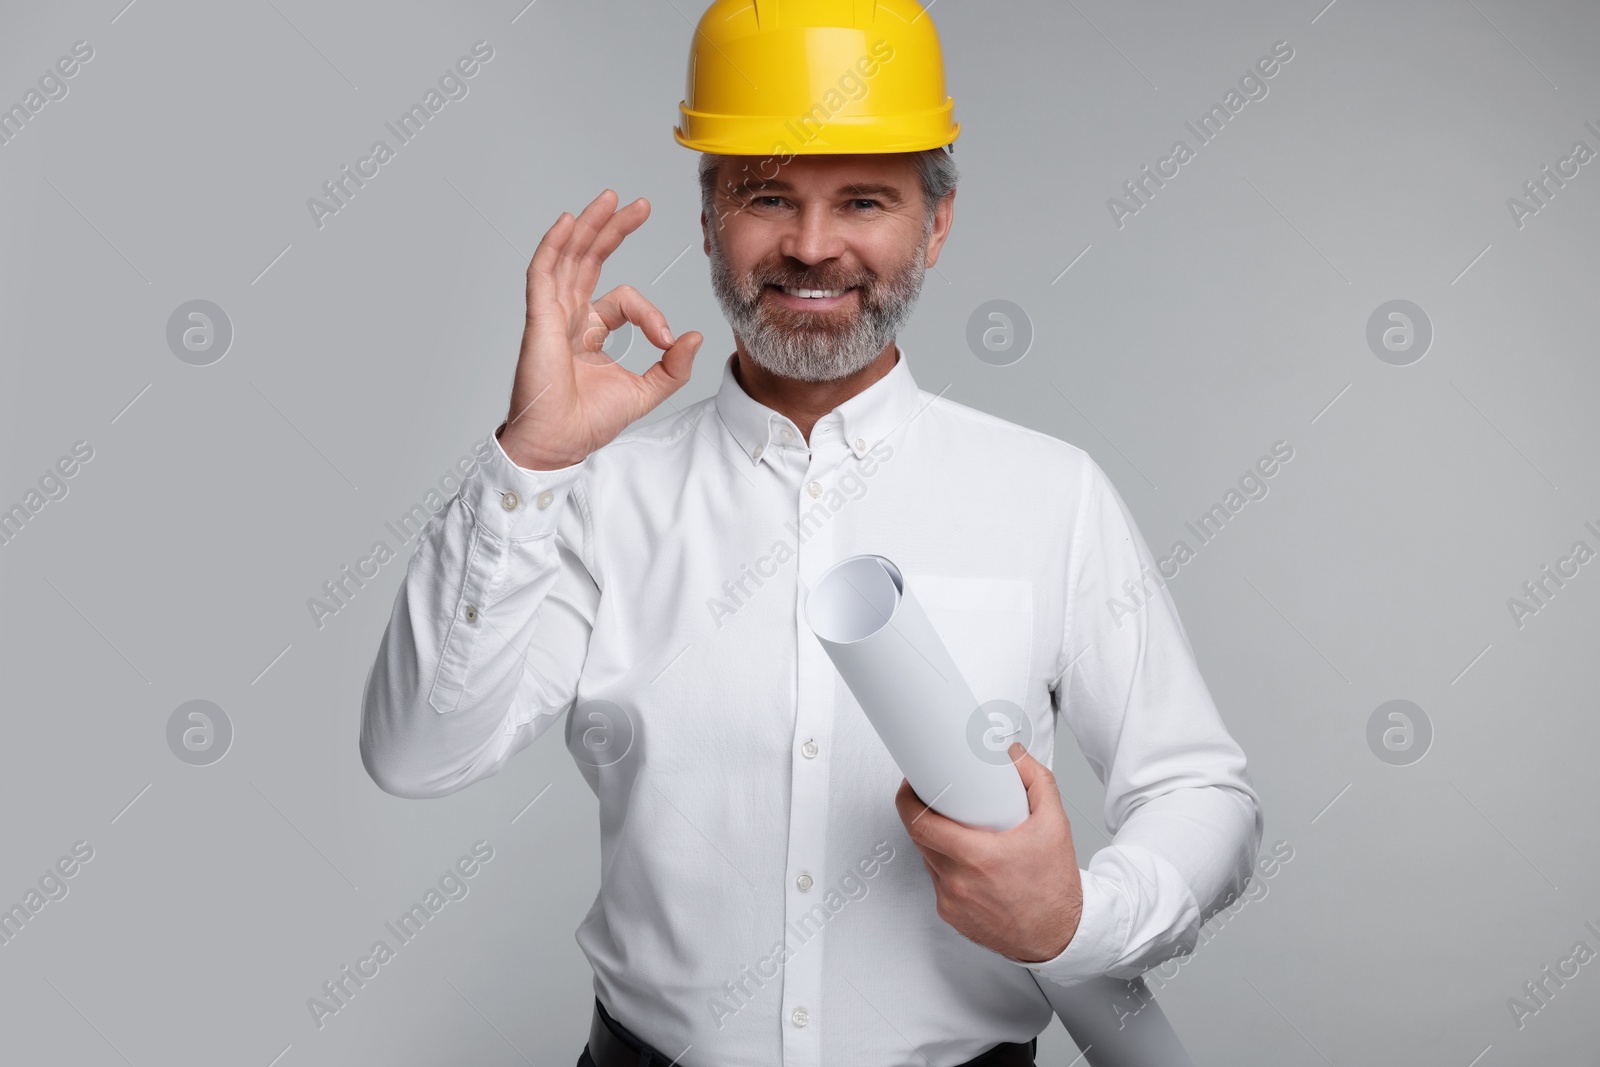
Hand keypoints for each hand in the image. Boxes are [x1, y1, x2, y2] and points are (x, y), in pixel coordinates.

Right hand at [502, 188, 704, 469]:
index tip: (667, 340)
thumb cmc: (589, 422)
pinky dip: (553, 245)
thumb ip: (673, 366)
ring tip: (610, 198)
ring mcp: (552, 314)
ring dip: (588, 225)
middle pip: (590, 258)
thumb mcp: (646, 391)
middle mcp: (570, 316)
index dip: (651, 313)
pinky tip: (568, 221)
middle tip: (639, 205)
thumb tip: (694, 336)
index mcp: (591, 330)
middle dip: (613, 229)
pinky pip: (543, 272)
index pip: (624, 299)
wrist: (560, 443)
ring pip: (569, 256)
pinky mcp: (539, 319)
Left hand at [894, 742, 1083, 963]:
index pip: (919, 823)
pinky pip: (937, 880)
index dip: (907, 799)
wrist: (1059, 936)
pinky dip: (945, 866)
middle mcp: (959, 882)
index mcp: (979, 858)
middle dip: (921, 814)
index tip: (911, 784)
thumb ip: (1036, 781)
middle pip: (919, 837)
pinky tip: (964, 860)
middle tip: (935, 799)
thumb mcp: (1055, 825)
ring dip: (934, 841)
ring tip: (955, 828)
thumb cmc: (1055, 887)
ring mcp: (952, 901)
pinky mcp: (951, 915)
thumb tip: (1013, 755)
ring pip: (927, 858)